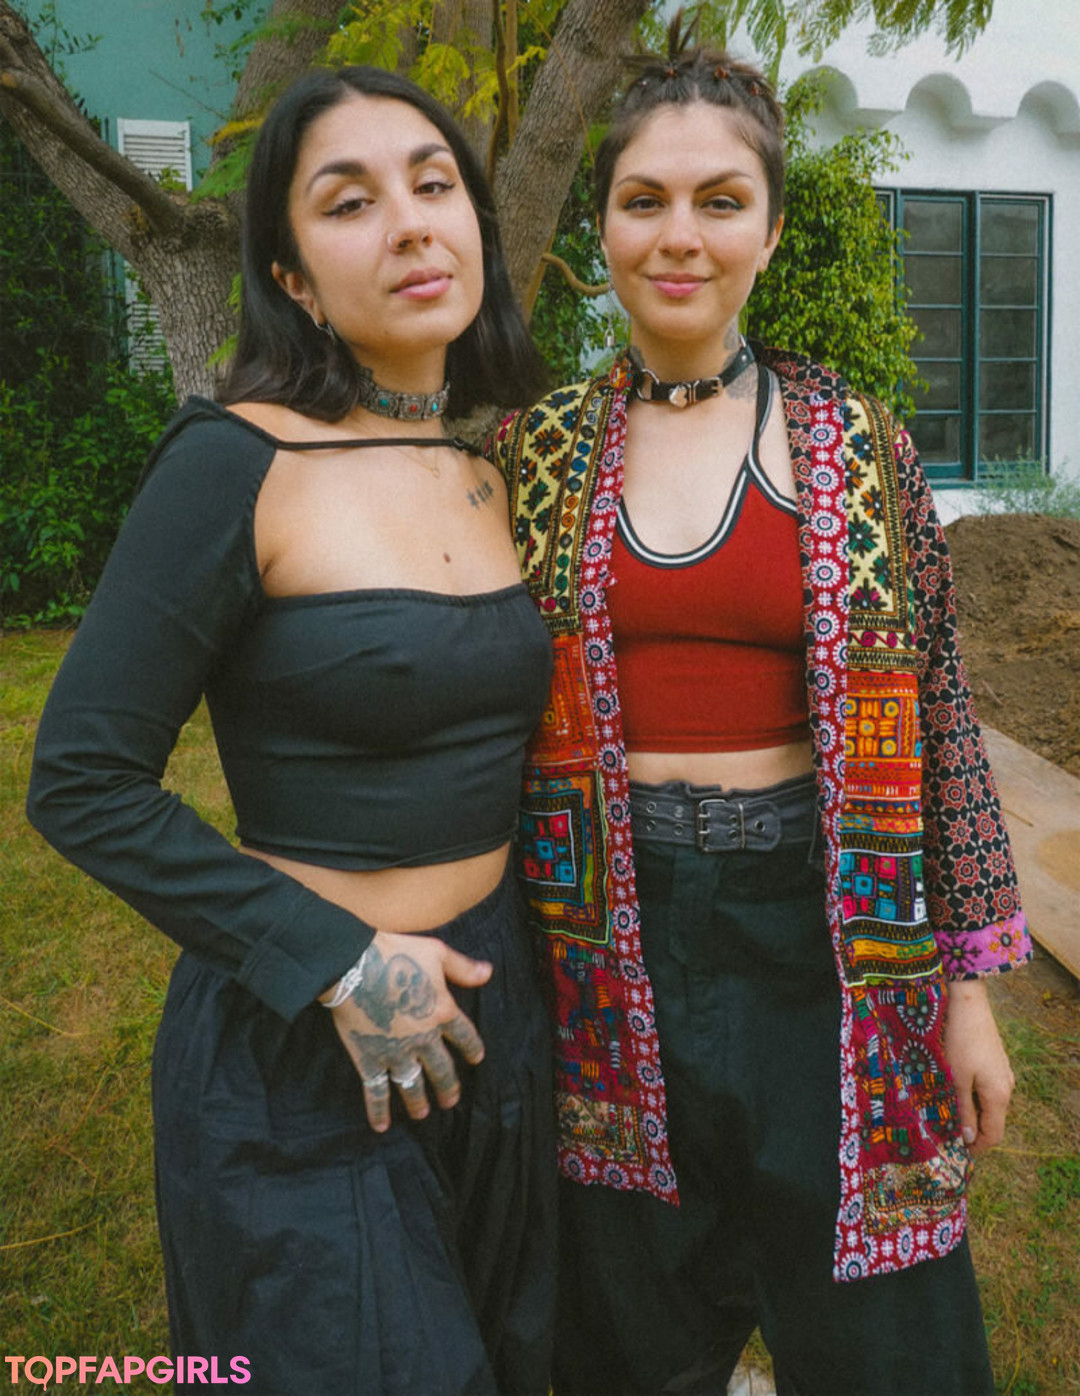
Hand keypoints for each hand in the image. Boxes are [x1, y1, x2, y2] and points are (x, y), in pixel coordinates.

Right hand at [324, 932, 491, 1131]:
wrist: (355, 966)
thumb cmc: (396, 954)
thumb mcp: (437, 953)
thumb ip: (463, 968)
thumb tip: (488, 973)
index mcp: (442, 1012)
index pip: (464, 1035)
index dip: (472, 1047)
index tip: (477, 1059)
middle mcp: (424, 1038)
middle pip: (441, 1068)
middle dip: (448, 1086)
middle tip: (451, 1100)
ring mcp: (396, 1052)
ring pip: (413, 1084)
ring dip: (419, 1101)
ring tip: (423, 1114)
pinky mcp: (370, 1059)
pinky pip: (376, 1091)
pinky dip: (378, 1110)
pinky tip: (381, 1126)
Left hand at [943, 979, 1014, 1154]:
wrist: (968, 1004)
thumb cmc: (959, 1041)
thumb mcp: (956, 1078)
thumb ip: (963, 1109)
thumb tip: (968, 1137)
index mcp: (999, 1096)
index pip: (994, 1135)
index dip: (976, 1147)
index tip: (955, 1150)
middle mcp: (1007, 1087)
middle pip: (992, 1121)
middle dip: (972, 1130)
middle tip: (946, 1131)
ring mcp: (1003, 1073)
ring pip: (989, 1104)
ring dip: (971, 1112)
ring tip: (947, 1110)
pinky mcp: (996, 1062)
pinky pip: (987, 1089)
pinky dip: (973, 1096)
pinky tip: (955, 1089)